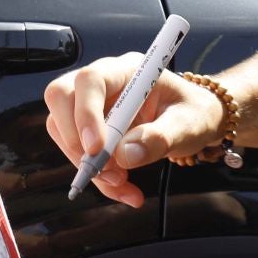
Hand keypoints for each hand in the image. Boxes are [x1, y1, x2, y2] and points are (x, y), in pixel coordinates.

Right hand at [42, 56, 224, 207]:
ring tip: (121, 182)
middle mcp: (105, 82)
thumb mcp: (189, 124)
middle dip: (75, 140)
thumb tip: (126, 155)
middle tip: (105, 170)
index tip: (97, 149)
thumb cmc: (194, 113)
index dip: (86, 113)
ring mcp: (93, 104)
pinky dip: (96, 175)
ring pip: (62, 129)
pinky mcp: (91, 128)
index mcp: (129, 70)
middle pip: (61, 98)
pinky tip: (122, 187)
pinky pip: (77, 151)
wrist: (195, 122)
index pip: (91, 80)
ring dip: (85, 163)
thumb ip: (161, 136)